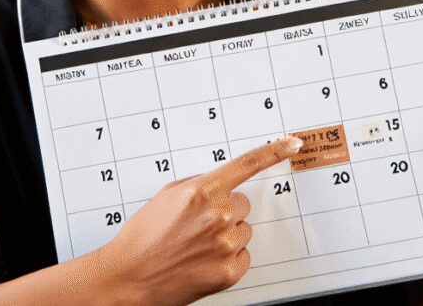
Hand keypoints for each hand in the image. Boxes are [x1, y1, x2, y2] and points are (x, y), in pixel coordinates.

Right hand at [97, 136, 302, 305]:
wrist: (129, 278)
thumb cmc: (143, 238)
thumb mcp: (167, 196)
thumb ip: (198, 185)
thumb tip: (220, 183)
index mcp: (201, 192)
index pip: (247, 164)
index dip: (274, 151)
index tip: (293, 143)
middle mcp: (218, 216)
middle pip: (243, 204)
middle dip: (226, 210)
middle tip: (199, 225)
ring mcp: (225, 244)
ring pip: (244, 230)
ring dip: (227, 235)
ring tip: (197, 245)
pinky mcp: (229, 271)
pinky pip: (243, 255)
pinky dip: (228, 257)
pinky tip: (204, 260)